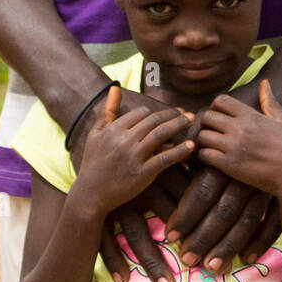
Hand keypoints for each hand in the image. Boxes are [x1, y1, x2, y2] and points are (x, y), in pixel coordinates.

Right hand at [76, 85, 194, 220]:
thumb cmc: (92, 163)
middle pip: (153, 120)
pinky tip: (190, 145)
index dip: (155, 112)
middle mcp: (124, 140)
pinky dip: (179, 151)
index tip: (167, 113)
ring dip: (178, 124)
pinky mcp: (142, 173)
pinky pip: (164, 158)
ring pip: (161, 134)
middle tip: (187, 112)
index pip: (141, 113)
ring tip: (192, 120)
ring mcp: (134, 156)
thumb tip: (115, 87)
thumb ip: (107, 110)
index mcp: (114, 129)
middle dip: (172, 114)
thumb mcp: (95, 134)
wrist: (90, 194)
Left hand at [197, 78, 281, 200]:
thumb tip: (264, 82)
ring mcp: (233, 146)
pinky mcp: (229, 165)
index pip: (221, 101)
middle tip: (212, 131)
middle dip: (207, 123)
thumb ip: (270, 101)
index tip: (219, 116)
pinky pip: (204, 155)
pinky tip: (212, 159)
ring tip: (211, 145)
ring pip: (203, 136)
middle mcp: (240, 128)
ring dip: (204, 140)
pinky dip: (204, 156)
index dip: (215, 107)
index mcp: (251, 116)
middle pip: (208, 117)